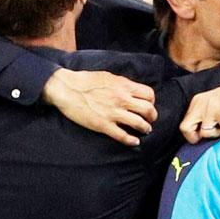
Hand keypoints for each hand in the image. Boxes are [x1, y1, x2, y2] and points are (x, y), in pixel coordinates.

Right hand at [42, 68, 156, 145]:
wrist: (66, 89)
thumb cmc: (85, 80)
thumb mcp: (108, 77)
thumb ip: (122, 84)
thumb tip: (132, 90)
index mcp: (123, 86)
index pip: (148, 94)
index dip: (151, 101)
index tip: (148, 105)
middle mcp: (121, 99)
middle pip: (148, 110)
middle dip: (152, 117)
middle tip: (150, 120)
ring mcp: (113, 113)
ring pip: (139, 124)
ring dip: (145, 128)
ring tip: (145, 130)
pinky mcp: (103, 125)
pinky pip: (122, 135)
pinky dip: (131, 141)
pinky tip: (134, 142)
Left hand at [180, 82, 219, 143]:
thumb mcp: (213, 102)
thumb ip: (203, 115)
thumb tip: (196, 134)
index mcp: (198, 101)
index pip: (184, 125)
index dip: (191, 135)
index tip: (201, 137)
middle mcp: (202, 104)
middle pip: (187, 129)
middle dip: (200, 136)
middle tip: (214, 132)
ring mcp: (213, 109)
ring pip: (207, 134)